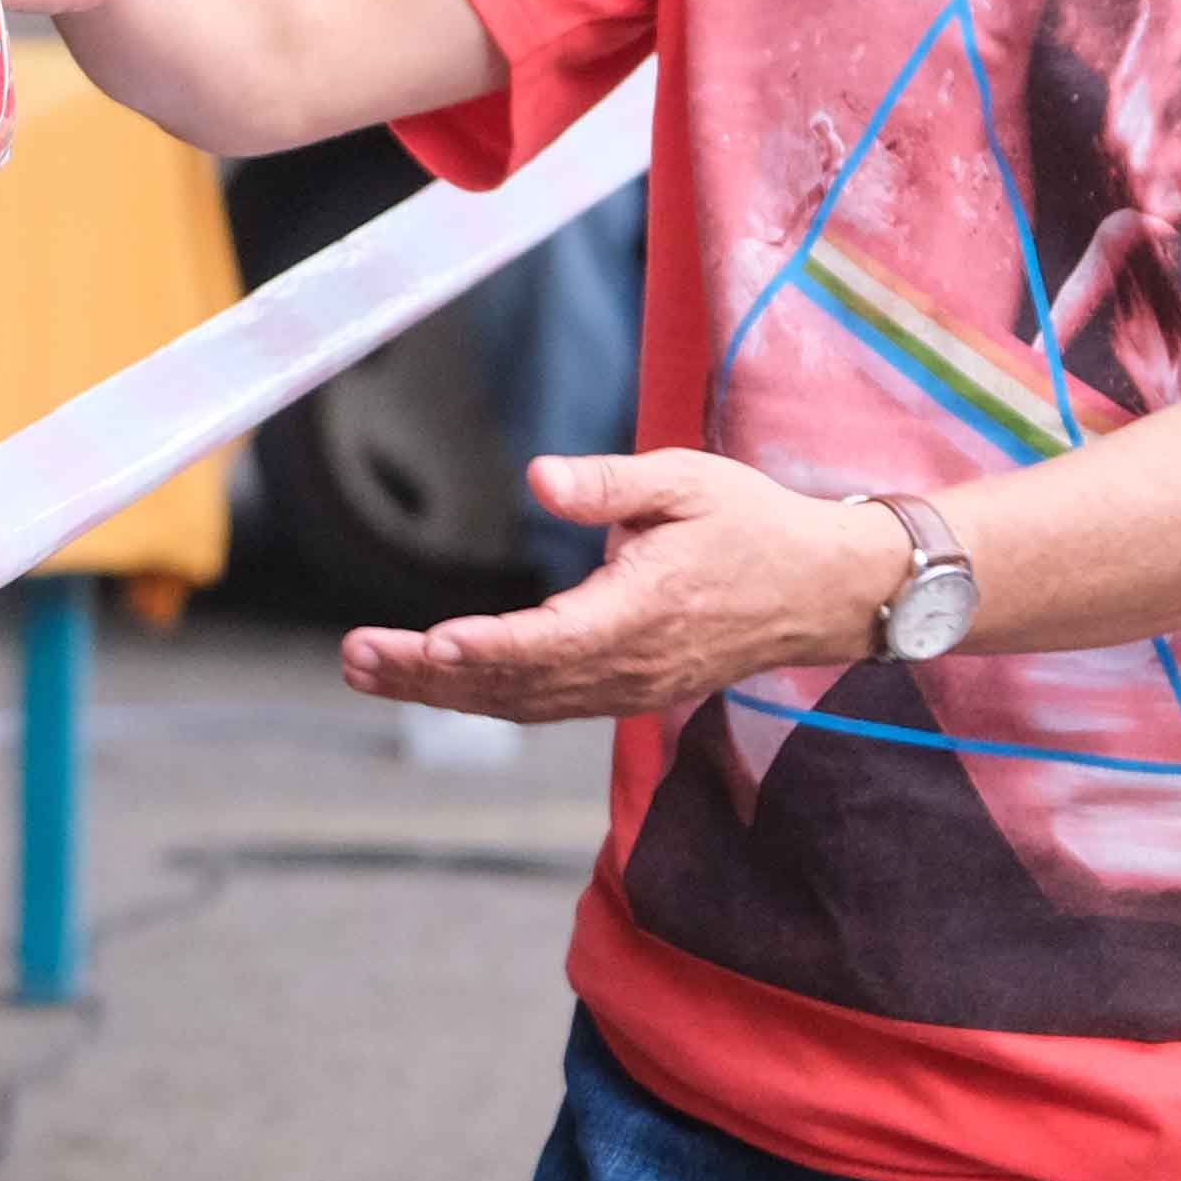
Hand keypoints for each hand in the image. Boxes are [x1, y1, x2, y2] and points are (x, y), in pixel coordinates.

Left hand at [337, 452, 911, 724]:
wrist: (824, 590)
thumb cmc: (754, 524)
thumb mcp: (687, 481)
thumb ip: (609, 483)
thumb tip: (539, 477)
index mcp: (642, 613)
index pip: (547, 642)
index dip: (482, 648)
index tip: (425, 644)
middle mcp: (630, 664)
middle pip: (514, 683)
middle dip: (428, 676)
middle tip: (356, 658)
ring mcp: (628, 686)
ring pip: (521, 702)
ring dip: (442, 692)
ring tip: (368, 671)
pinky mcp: (627, 690)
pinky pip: (544, 704)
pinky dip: (484, 697)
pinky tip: (435, 682)